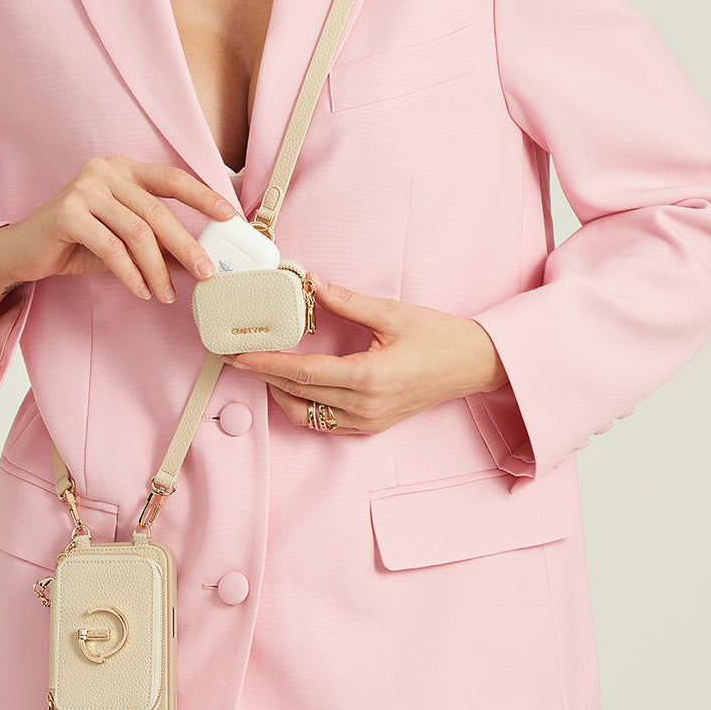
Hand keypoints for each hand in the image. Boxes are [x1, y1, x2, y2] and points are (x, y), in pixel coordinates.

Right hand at [0, 157, 234, 329]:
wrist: (21, 251)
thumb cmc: (76, 242)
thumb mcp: (123, 239)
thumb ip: (156, 242)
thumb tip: (198, 259)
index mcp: (123, 169)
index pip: (172, 178)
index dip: (203, 197)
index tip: (230, 216)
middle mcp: (104, 171)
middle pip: (157, 211)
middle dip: (186, 246)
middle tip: (206, 273)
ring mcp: (83, 188)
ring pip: (136, 232)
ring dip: (157, 269)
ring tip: (167, 294)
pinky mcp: (66, 213)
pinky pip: (110, 248)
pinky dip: (130, 274)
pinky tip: (140, 291)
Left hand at [225, 273, 507, 434]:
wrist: (473, 365)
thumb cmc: (438, 338)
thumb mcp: (391, 313)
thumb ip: (346, 301)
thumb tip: (310, 283)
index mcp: (368, 377)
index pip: (302, 373)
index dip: (266, 363)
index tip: (239, 354)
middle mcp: (364, 406)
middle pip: (297, 393)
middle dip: (263, 374)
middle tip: (237, 355)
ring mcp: (367, 421)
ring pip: (305, 413)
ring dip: (279, 392)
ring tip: (262, 367)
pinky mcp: (370, 426)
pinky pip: (323, 422)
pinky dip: (301, 405)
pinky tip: (292, 384)